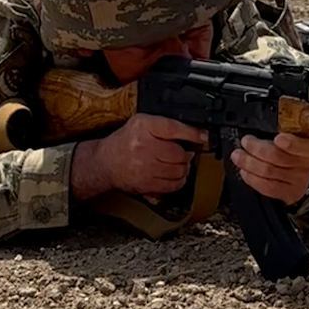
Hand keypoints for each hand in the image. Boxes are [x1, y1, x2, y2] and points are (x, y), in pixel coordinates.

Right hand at [71, 114, 207, 200]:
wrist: (105, 162)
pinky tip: (173, 175)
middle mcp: (143, 146)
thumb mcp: (142, 123)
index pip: (174, 129)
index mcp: (143, 126)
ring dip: (183, 168)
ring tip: (177, 164)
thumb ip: (165, 126)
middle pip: (180, 153)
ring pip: (179, 170)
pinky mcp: (146, 184)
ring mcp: (144, 167)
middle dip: (185, 154)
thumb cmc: (125, 141)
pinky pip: (173, 185)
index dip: (193, 133)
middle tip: (183, 153)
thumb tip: (195, 135)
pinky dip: (178, 181)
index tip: (204, 137)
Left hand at [230, 133, 308, 205]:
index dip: (290, 143)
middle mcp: (306, 165)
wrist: (302, 171)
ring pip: (268, 172)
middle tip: (245, 142)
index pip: (300, 146)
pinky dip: (252, 179)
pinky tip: (245, 172)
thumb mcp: (294, 135)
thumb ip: (282, 131)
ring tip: (238, 156)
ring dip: (248, 163)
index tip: (278, 138)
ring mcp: (298, 181)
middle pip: (277, 157)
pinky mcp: (289, 193)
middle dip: (256, 148)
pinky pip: (267, 187)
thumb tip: (259, 129)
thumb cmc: (294, 150)